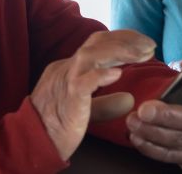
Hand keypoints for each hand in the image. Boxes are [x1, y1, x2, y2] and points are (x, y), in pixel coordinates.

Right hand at [31, 29, 155, 159]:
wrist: (31, 141)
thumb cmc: (56, 127)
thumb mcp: (86, 110)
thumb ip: (106, 103)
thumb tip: (129, 99)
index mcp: (69, 68)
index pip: (97, 43)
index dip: (122, 39)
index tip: (143, 43)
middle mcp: (66, 68)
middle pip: (96, 42)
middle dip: (126, 40)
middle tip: (150, 45)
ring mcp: (65, 81)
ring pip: (91, 55)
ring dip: (120, 51)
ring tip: (143, 53)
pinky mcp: (67, 98)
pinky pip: (83, 82)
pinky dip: (100, 75)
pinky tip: (118, 74)